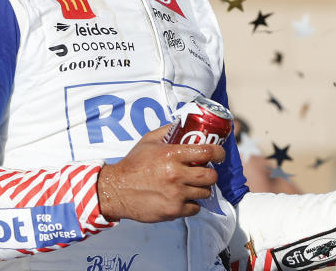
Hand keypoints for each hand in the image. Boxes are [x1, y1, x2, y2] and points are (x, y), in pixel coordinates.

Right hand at [97, 125, 224, 222]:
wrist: (117, 190)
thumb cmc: (132, 165)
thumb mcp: (148, 141)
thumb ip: (167, 131)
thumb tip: (183, 124)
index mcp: (171, 154)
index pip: (207, 152)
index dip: (218, 153)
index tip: (219, 155)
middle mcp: (176, 174)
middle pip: (211, 175)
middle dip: (211, 173)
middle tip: (204, 172)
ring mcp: (176, 194)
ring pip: (205, 193)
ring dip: (201, 189)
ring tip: (191, 185)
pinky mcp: (173, 211)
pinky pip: (195, 208)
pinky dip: (192, 204)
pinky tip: (182, 198)